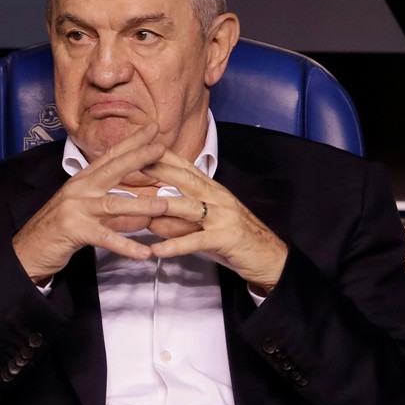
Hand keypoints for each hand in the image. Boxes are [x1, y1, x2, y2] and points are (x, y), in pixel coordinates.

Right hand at [13, 122, 168, 282]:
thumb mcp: (82, 210)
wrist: (27, 251)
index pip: (109, 157)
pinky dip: (126, 246)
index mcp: (81, 181)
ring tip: (165, 205)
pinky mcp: (74, 231)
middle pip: (112, 169)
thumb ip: (108, 206)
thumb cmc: (56, 230)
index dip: (131, 142)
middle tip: (162, 147)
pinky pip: (105, 239)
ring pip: (113, 204)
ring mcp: (75, 209)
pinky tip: (144, 253)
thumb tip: (138, 208)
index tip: (152, 129)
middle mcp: (78, 190)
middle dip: (138, 157)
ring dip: (141, 205)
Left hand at [142, 150, 287, 293]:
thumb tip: (151, 218)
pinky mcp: (227, 238)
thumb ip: (180, 219)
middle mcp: (218, 198)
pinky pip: (196, 241)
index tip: (142, 147)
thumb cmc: (233, 238)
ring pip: (189, 208)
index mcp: (213, 190)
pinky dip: (175, 246)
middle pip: (186, 179)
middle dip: (160, 170)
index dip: (165, 157)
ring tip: (138, 208)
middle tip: (134, 164)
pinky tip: (156, 250)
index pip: (187, 168)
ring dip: (162, 208)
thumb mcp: (205, 224)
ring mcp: (223, 217)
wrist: (270, 257)